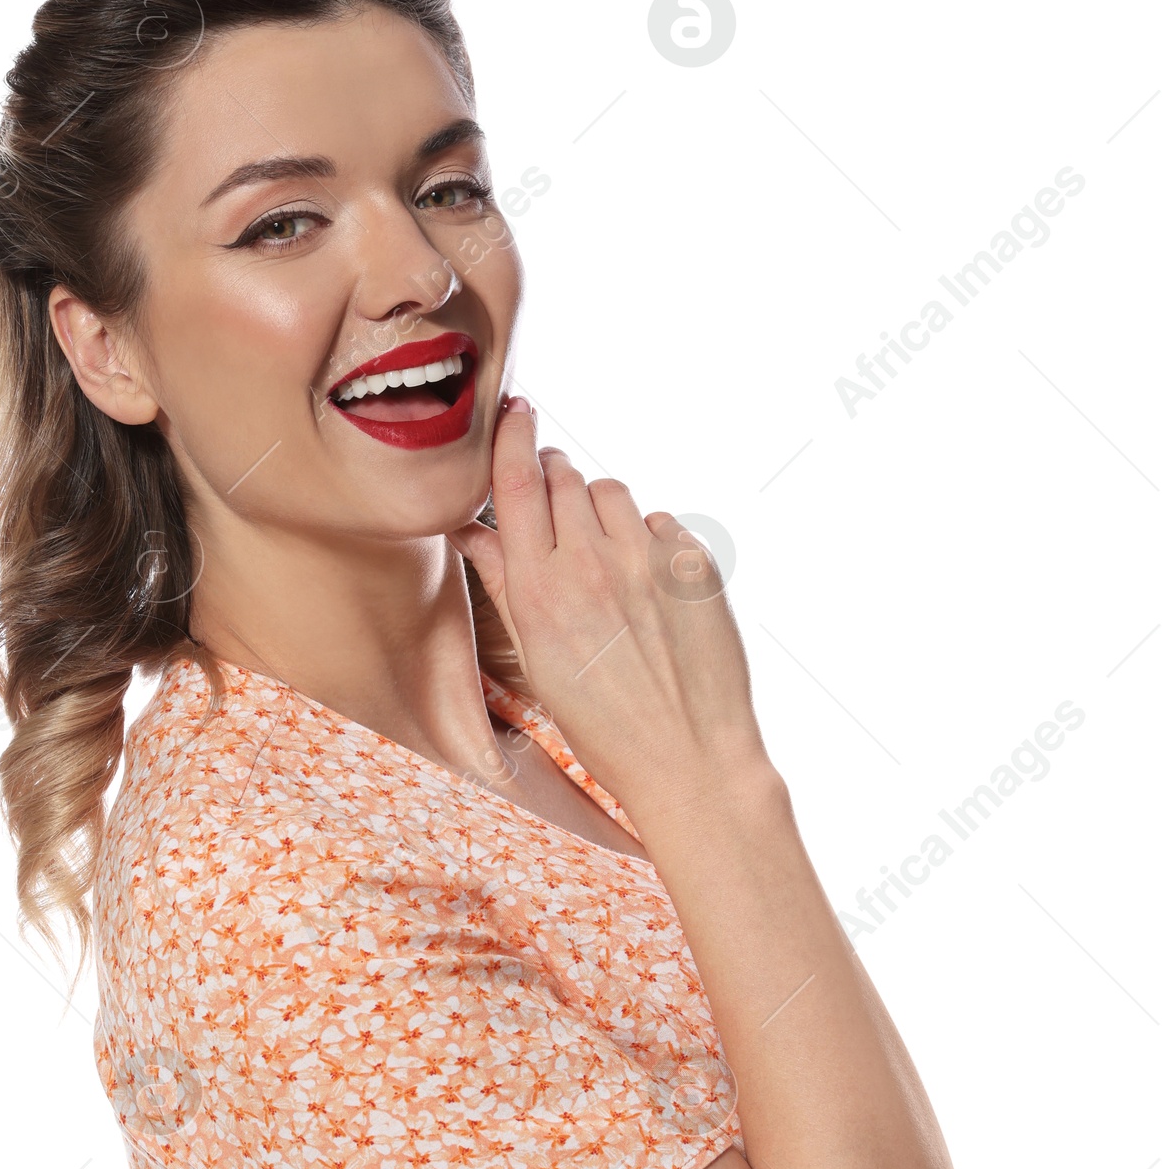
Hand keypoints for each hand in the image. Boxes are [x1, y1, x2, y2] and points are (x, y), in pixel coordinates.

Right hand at [448, 398, 771, 813]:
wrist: (689, 758)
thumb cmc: (604, 725)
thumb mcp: (537, 660)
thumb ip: (505, 584)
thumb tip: (473, 530)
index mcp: (540, 591)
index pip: (518, 483)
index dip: (512, 437)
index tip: (515, 410)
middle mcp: (592, 564)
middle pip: (564, 477)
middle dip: (554, 479)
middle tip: (555, 509)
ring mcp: (649, 560)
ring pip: (612, 493)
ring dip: (599, 509)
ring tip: (602, 558)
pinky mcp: (695, 565)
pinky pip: (660, 524)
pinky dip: (648, 540)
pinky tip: (645, 587)